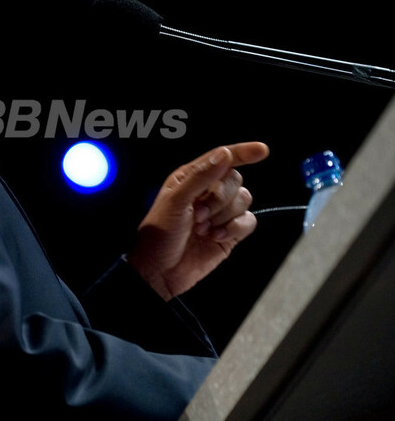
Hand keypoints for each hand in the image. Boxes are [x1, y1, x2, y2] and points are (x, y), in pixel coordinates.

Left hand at [127, 142, 269, 299]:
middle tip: (199, 214)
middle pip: (235, 180)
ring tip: (202, 228)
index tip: (262, 150)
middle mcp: (207, 192)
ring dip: (224, 215)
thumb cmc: (158, 233)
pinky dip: (234, 229)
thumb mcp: (175, 200)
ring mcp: (220, 212)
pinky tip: (215, 237)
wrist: (160, 270)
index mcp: (191, 178)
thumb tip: (224, 155)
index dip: (242, 153)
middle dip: (220, 198)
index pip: (222, 158)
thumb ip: (200, 176)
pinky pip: (249, 221)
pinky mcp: (230, 232)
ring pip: (244, 200)